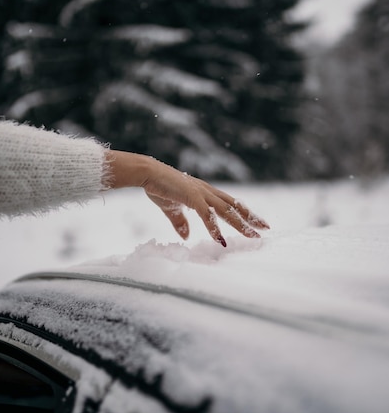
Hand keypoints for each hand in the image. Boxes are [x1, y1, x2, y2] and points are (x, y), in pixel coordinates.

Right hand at [104, 150, 269, 245]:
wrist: (147, 172)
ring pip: (226, 211)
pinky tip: (221, 240)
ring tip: (253, 236)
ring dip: (240, 224)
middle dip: (251, 218)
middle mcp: (207, 191)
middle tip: (266, 229)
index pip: (230, 204)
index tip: (257, 222)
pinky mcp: (192, 197)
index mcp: (204, 192)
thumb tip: (186, 236)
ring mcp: (201, 193)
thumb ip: (180, 222)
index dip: (244, 213)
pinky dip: (215, 228)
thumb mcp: (171, 208)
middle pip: (234, 206)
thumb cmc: (158, 186)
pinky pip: (207, 215)